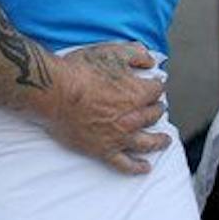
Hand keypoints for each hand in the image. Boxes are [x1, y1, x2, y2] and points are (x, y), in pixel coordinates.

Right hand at [38, 42, 169, 175]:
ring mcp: (119, 137)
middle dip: (157, 110)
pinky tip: (145, 167)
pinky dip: (137, 167)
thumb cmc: (79, 70)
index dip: (156, 86)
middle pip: (153, 115)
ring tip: (165, 141)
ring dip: (159, 141)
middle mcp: (133, 118)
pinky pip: (125, 164)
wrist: (54, 92)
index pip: (156, 90)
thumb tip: (151, 61)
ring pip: (147, 143)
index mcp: (136, 93)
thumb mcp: (111, 51)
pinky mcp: (104, 150)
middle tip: (157, 109)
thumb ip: (135, 54)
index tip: (154, 85)